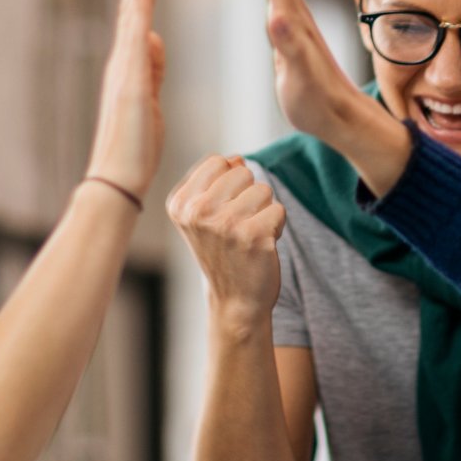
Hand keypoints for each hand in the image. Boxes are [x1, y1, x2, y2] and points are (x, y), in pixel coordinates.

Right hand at [85, 0, 166, 197]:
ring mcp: (124, 68)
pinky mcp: (130, 79)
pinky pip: (136, 34)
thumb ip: (151, 69)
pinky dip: (139, 7)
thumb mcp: (149, 100)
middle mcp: (122, 60)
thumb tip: (155, 40)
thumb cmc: (135, 148)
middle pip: (132, 4)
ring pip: (133, 11)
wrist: (116, 180)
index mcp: (130, 65)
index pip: (138, 16)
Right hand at [167, 155, 287, 326]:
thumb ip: (216, 180)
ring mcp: (226, 225)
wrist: (235, 301)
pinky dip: (276, 226)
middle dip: (248, 195)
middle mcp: (198, 212)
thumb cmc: (223, 252)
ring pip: (263, 190)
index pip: (218, 162)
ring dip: (263, 211)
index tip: (222, 211)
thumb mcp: (204, 215)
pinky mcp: (254, 237)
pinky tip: (261, 247)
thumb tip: (237, 159)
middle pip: (243, 173)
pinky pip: (279, 210)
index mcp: (180, 204)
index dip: (230, 183)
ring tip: (249, 236)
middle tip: (238, 227)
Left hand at [253, 0, 407, 181]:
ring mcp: (301, 45)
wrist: (345, 130)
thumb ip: (286, 45)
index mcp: (287, 19)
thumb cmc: (315, 103)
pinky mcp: (307, 73)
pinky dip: (284, 33)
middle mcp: (295, 24)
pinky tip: (277, 16)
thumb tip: (277, 14)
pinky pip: (293, 50)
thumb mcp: (292, 73)